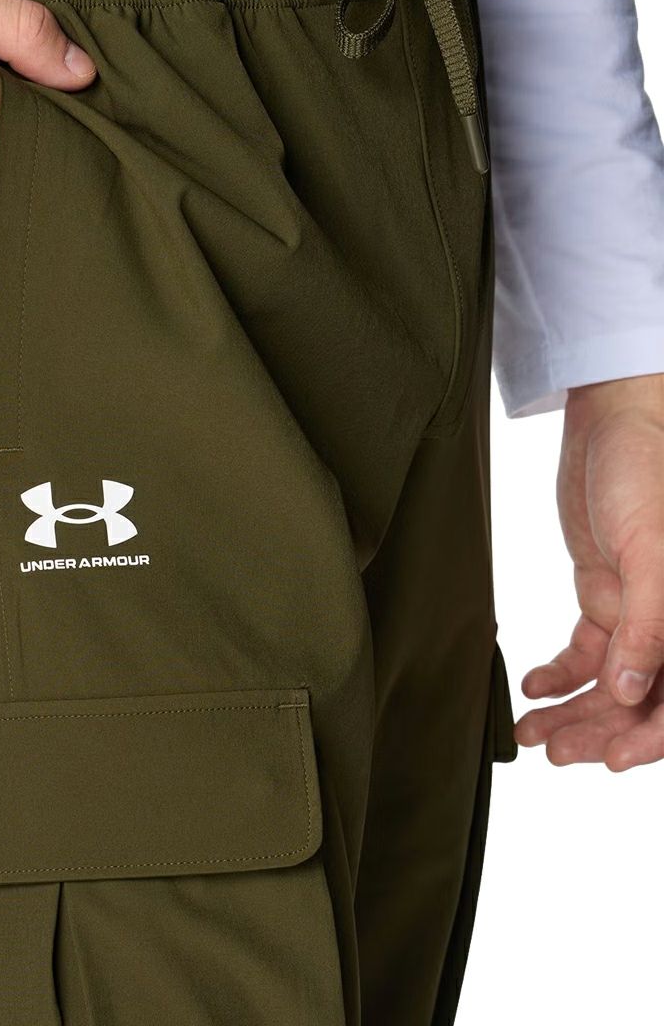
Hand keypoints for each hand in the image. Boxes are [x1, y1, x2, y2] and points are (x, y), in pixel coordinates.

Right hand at [0, 0, 95, 321]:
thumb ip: (20, 26)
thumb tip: (82, 74)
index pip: (58, 160)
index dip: (81, 179)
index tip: (97, 192)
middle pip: (34, 219)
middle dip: (62, 233)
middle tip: (91, 250)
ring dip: (30, 274)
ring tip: (60, 289)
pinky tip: (7, 314)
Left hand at [515, 372, 663, 770]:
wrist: (616, 422)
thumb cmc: (646, 472)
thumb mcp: (650, 550)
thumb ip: (650, 624)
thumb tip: (635, 693)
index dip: (652, 736)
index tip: (612, 761)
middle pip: (644, 696)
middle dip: (601, 730)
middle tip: (554, 753)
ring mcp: (640, 609)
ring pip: (612, 679)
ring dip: (575, 710)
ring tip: (532, 734)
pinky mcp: (609, 592)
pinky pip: (589, 648)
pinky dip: (562, 671)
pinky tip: (533, 687)